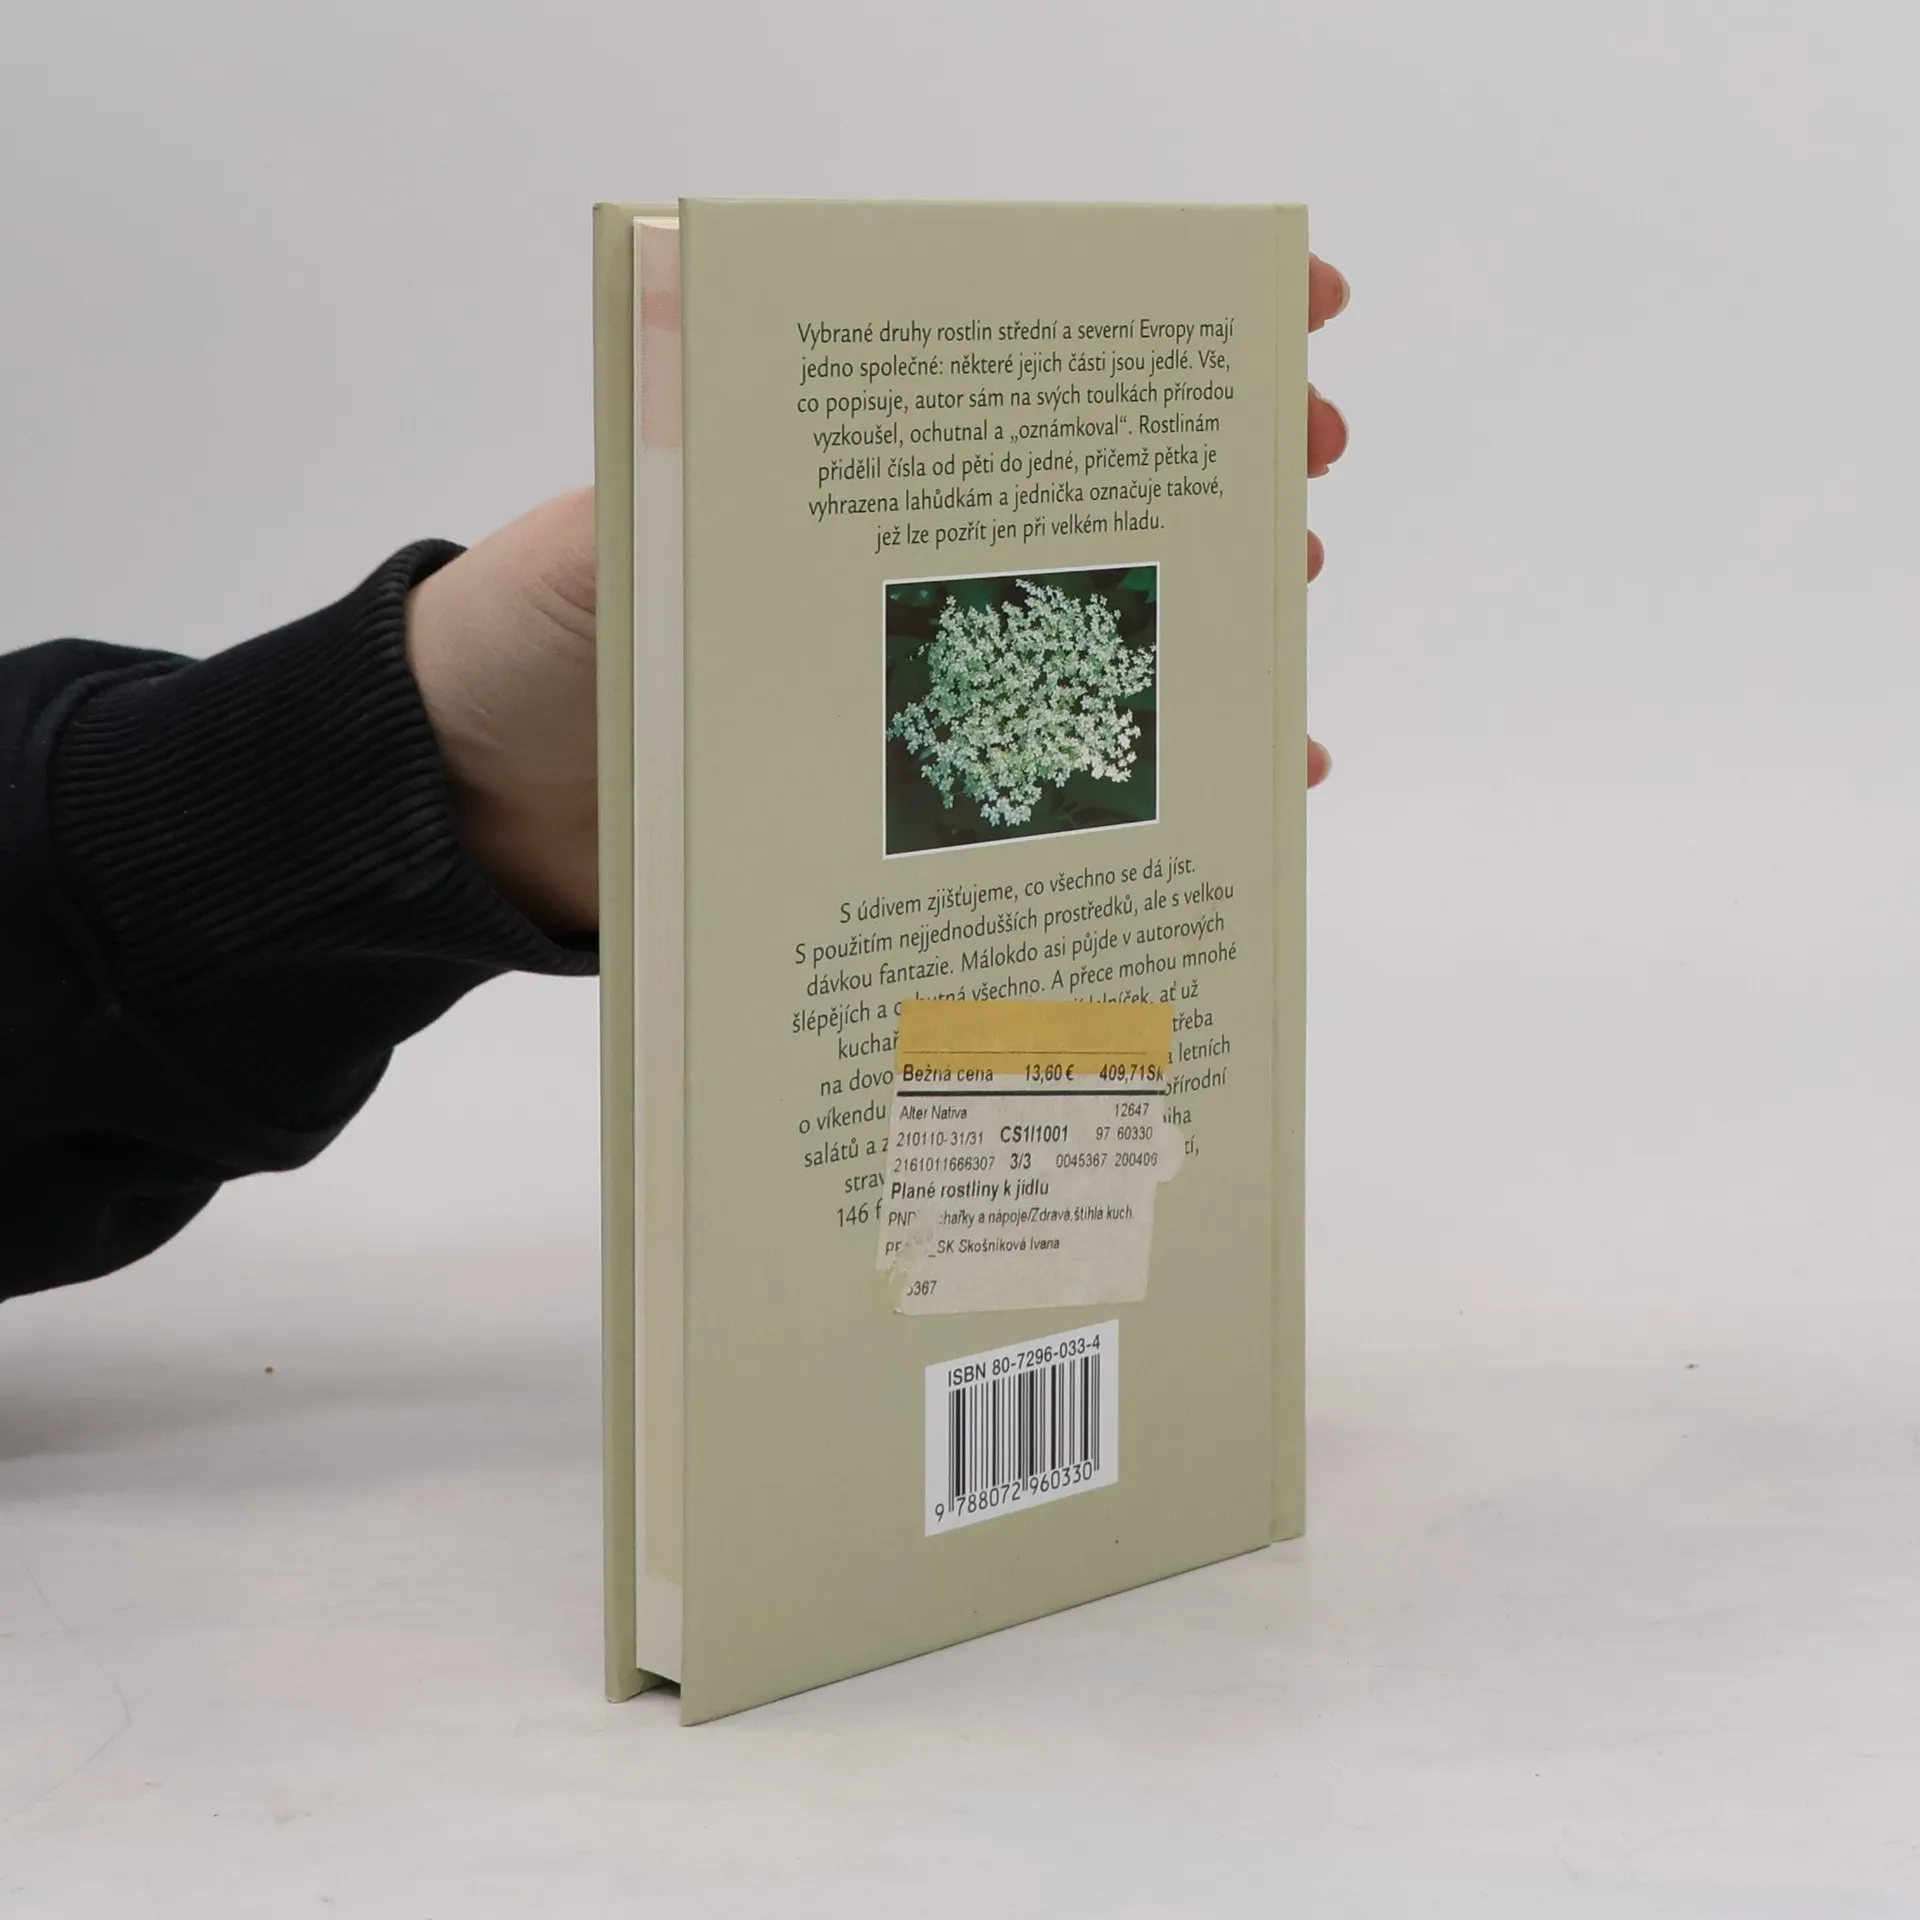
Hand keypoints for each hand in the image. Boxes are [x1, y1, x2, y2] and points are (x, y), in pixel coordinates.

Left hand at [406, 259, 1350, 933]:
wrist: (480, 797)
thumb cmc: (531, 639)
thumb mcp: (611, 530)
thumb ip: (697, 475)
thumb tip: (798, 425)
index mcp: (842, 466)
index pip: (1014, 371)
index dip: (1149, 331)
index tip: (1291, 302)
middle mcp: (894, 560)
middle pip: (1081, 498)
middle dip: (1210, 467)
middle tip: (1304, 463)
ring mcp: (912, 672)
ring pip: (1088, 628)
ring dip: (1199, 611)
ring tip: (1286, 597)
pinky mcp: (908, 786)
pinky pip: (1047, 775)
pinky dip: (1146, 775)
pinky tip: (1237, 778)